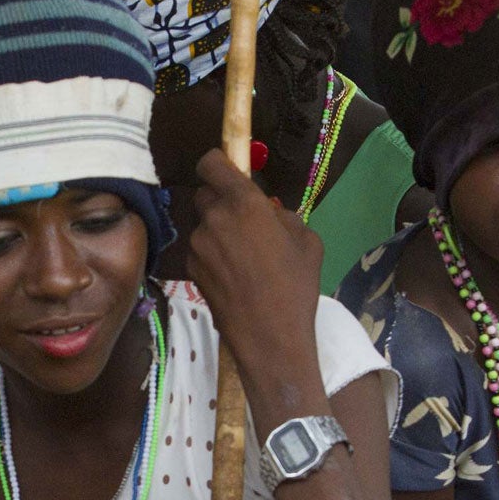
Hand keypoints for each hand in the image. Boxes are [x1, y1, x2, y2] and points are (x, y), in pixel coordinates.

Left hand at [186, 149, 327, 415]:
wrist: (269, 337)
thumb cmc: (296, 286)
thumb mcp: (307, 242)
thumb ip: (283, 216)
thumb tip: (269, 212)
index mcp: (244, 203)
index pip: (212, 162)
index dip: (219, 163)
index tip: (231, 174)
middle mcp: (214, 218)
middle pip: (205, 193)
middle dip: (221, 200)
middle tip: (243, 220)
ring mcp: (198, 245)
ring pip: (203, 224)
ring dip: (217, 230)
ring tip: (243, 255)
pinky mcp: (190, 269)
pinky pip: (200, 249)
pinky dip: (212, 254)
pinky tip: (233, 274)